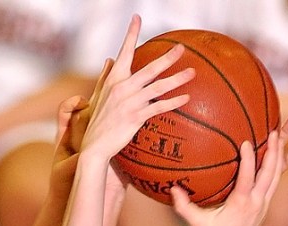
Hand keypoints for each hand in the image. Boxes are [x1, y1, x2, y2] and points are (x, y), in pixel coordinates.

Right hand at [79, 14, 194, 163]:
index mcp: (114, 79)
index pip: (124, 52)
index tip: (137, 18)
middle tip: (182, 48)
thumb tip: (110, 58)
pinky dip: (173, 102)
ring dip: (177, 79)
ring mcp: (130, 102)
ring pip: (158, 87)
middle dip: (167, 58)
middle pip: (149, 69)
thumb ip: (106, 76)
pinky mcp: (135, 118)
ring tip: (192, 73)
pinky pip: (158, 108)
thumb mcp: (98, 96)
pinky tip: (186, 98)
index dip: (131, 34)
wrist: (94, 146)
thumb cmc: (97, 122)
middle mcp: (122, 88)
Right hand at [169, 115, 287, 225]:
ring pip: (276, 175)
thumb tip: (171, 189)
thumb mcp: (197, 223)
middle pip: (269, 173)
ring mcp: (263, 204)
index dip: (248, 160)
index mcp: (240, 205)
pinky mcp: (265, 206)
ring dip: (280, 154)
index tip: (246, 142)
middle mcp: (256, 203)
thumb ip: (184, 206)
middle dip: (273, 151)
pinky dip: (280, 165)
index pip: (248, 178)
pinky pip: (276, 181)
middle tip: (275, 131)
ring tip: (283, 134)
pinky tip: (286, 151)